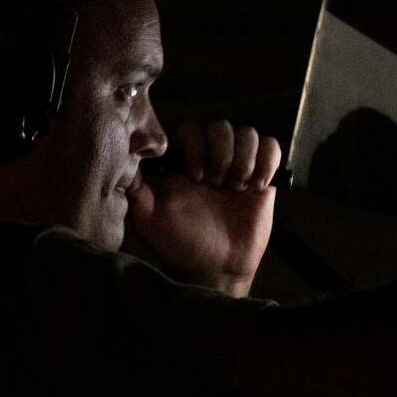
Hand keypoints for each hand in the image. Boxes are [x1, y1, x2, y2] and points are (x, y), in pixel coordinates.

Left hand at [128, 119, 282, 296]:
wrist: (213, 269)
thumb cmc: (179, 245)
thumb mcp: (149, 221)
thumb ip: (137, 192)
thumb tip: (125, 163)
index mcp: (184, 163)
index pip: (191, 129)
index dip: (195, 145)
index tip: (195, 176)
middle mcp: (212, 159)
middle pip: (222, 127)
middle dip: (221, 153)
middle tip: (217, 185)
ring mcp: (238, 167)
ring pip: (248, 134)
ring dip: (244, 158)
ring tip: (237, 188)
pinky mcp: (263, 178)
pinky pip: (272, 148)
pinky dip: (266, 162)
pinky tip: (256, 187)